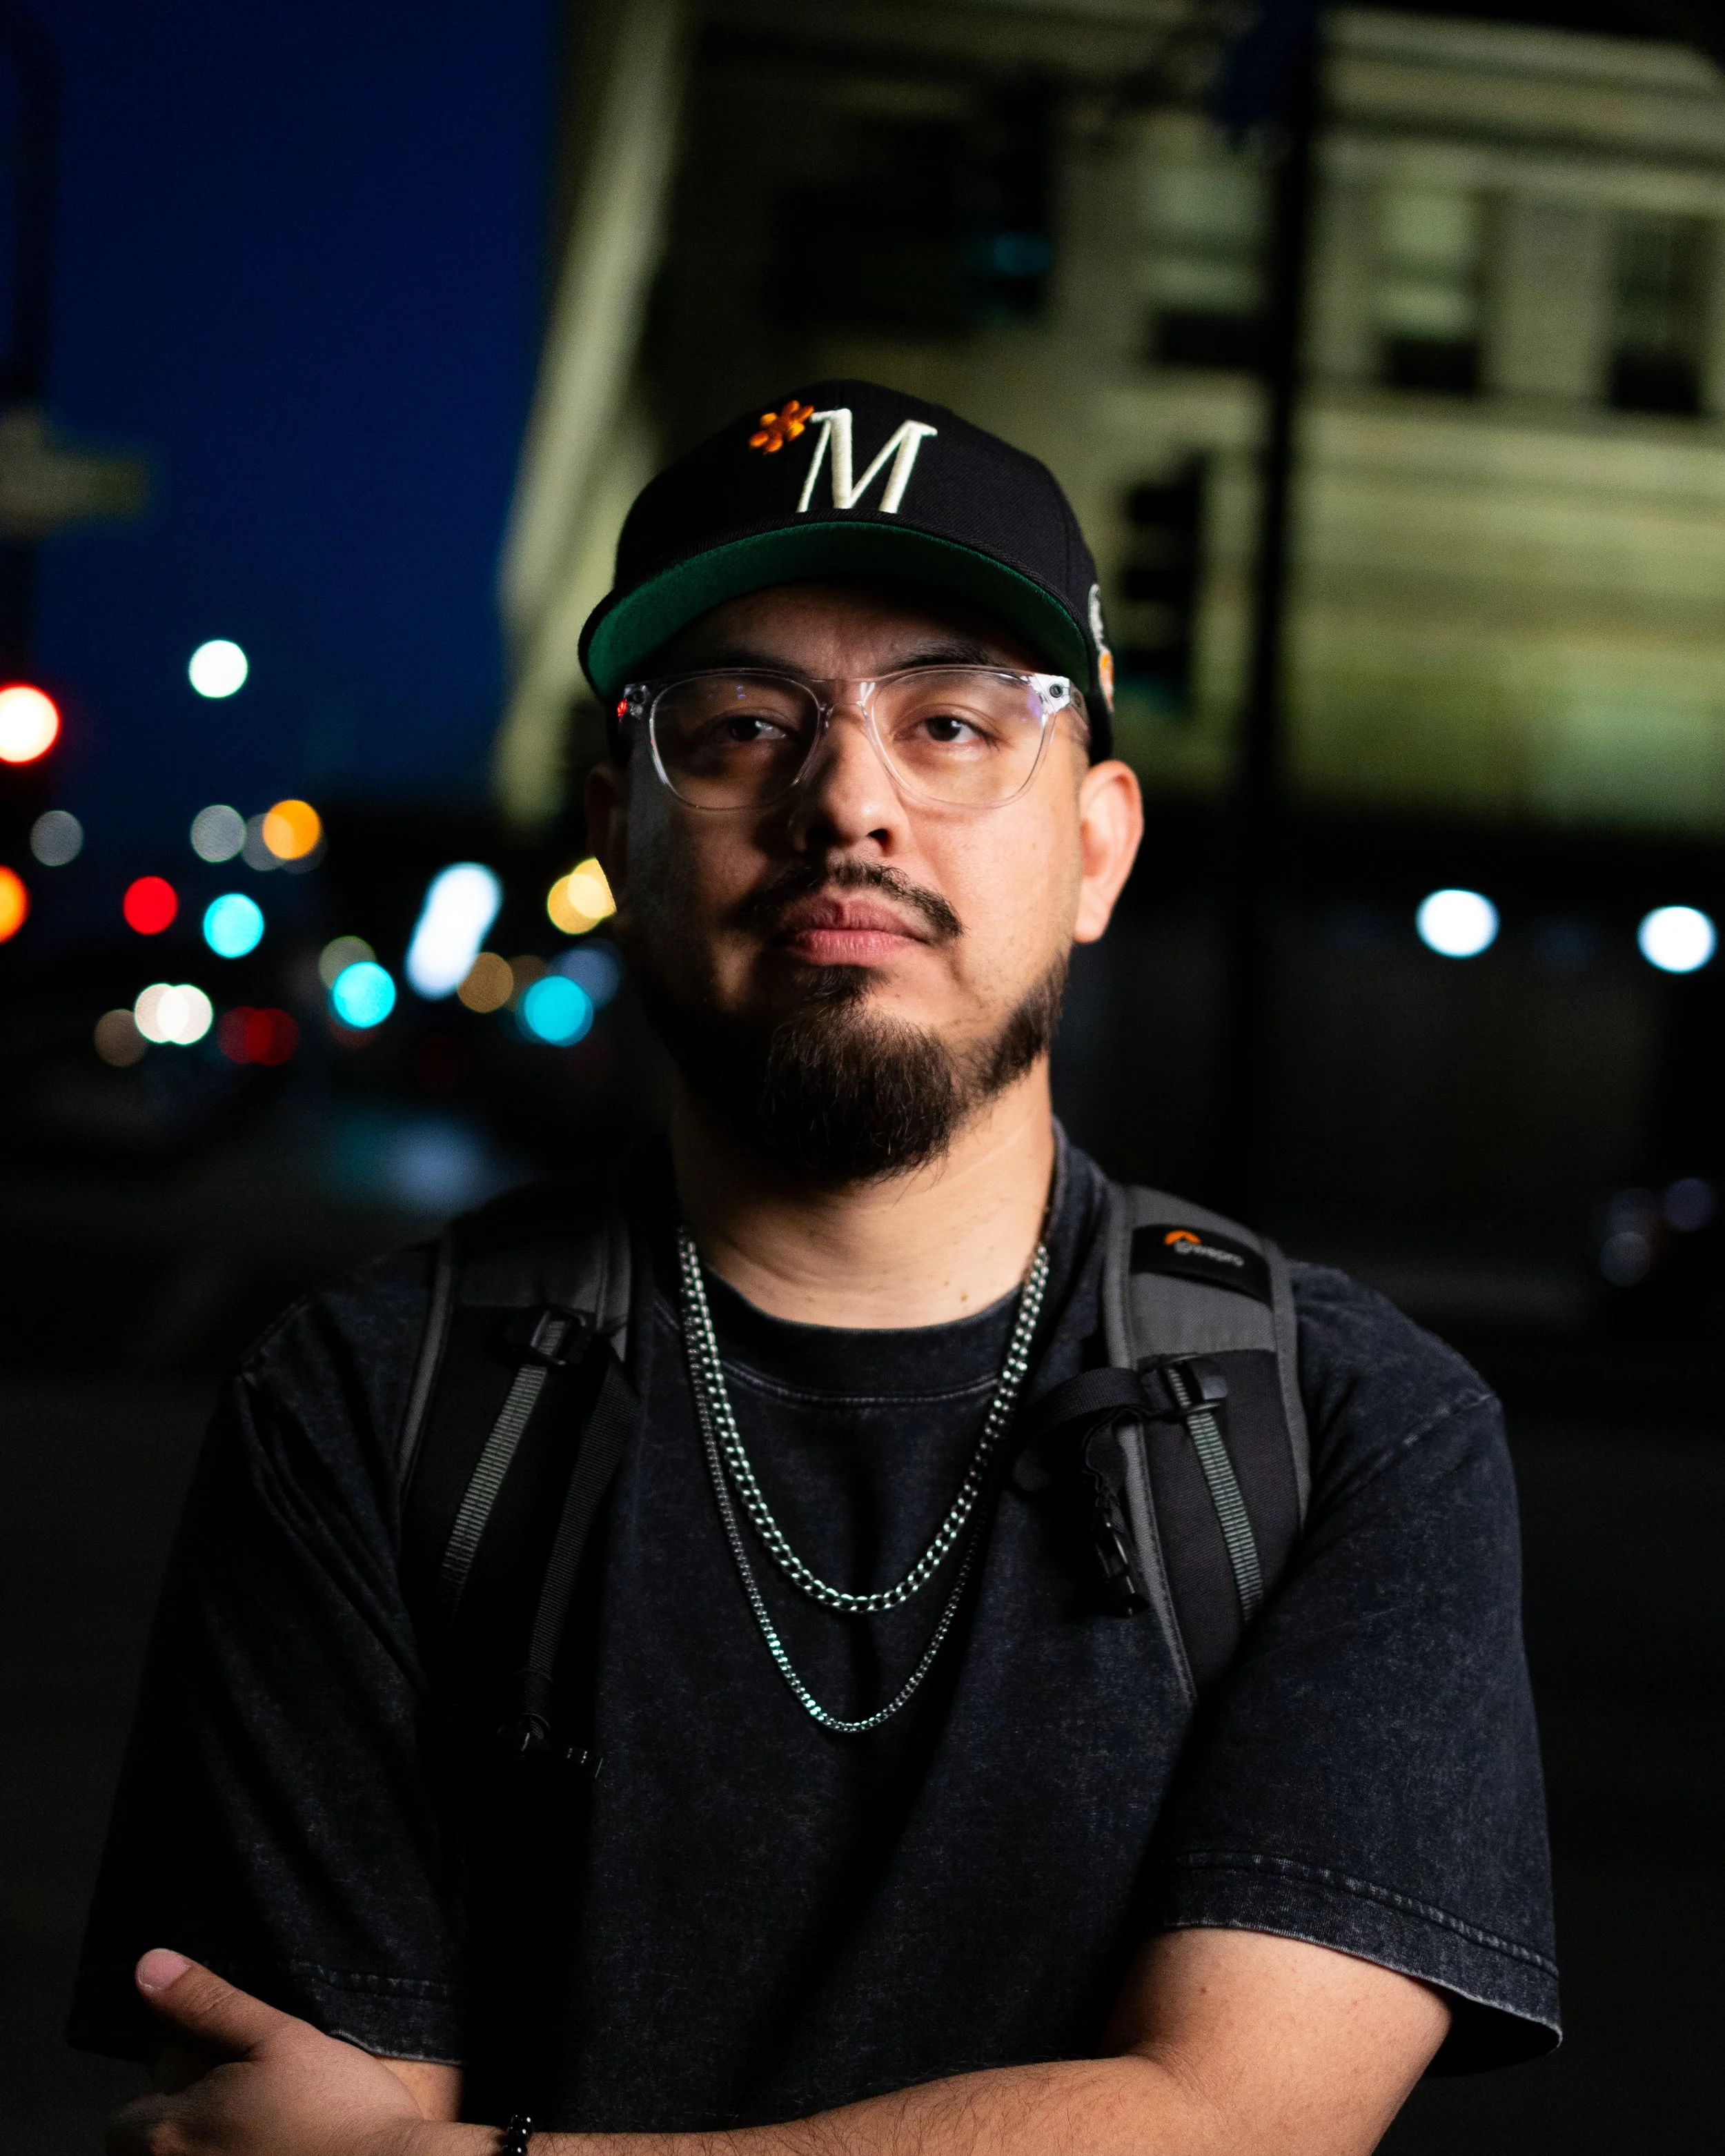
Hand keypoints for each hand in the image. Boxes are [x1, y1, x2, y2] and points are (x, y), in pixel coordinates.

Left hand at [108, 1950, 429, 2155]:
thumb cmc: (336, 2110)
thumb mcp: (276, 2036)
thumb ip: (208, 2004)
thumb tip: (149, 1967)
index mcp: (169, 2135)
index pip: (123, 2123)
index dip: (164, 2097)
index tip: (212, 2084)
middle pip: (150, 2153)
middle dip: (181, 2130)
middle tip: (240, 2106)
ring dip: (210, 2148)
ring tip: (264, 2132)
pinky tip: (279, 2151)